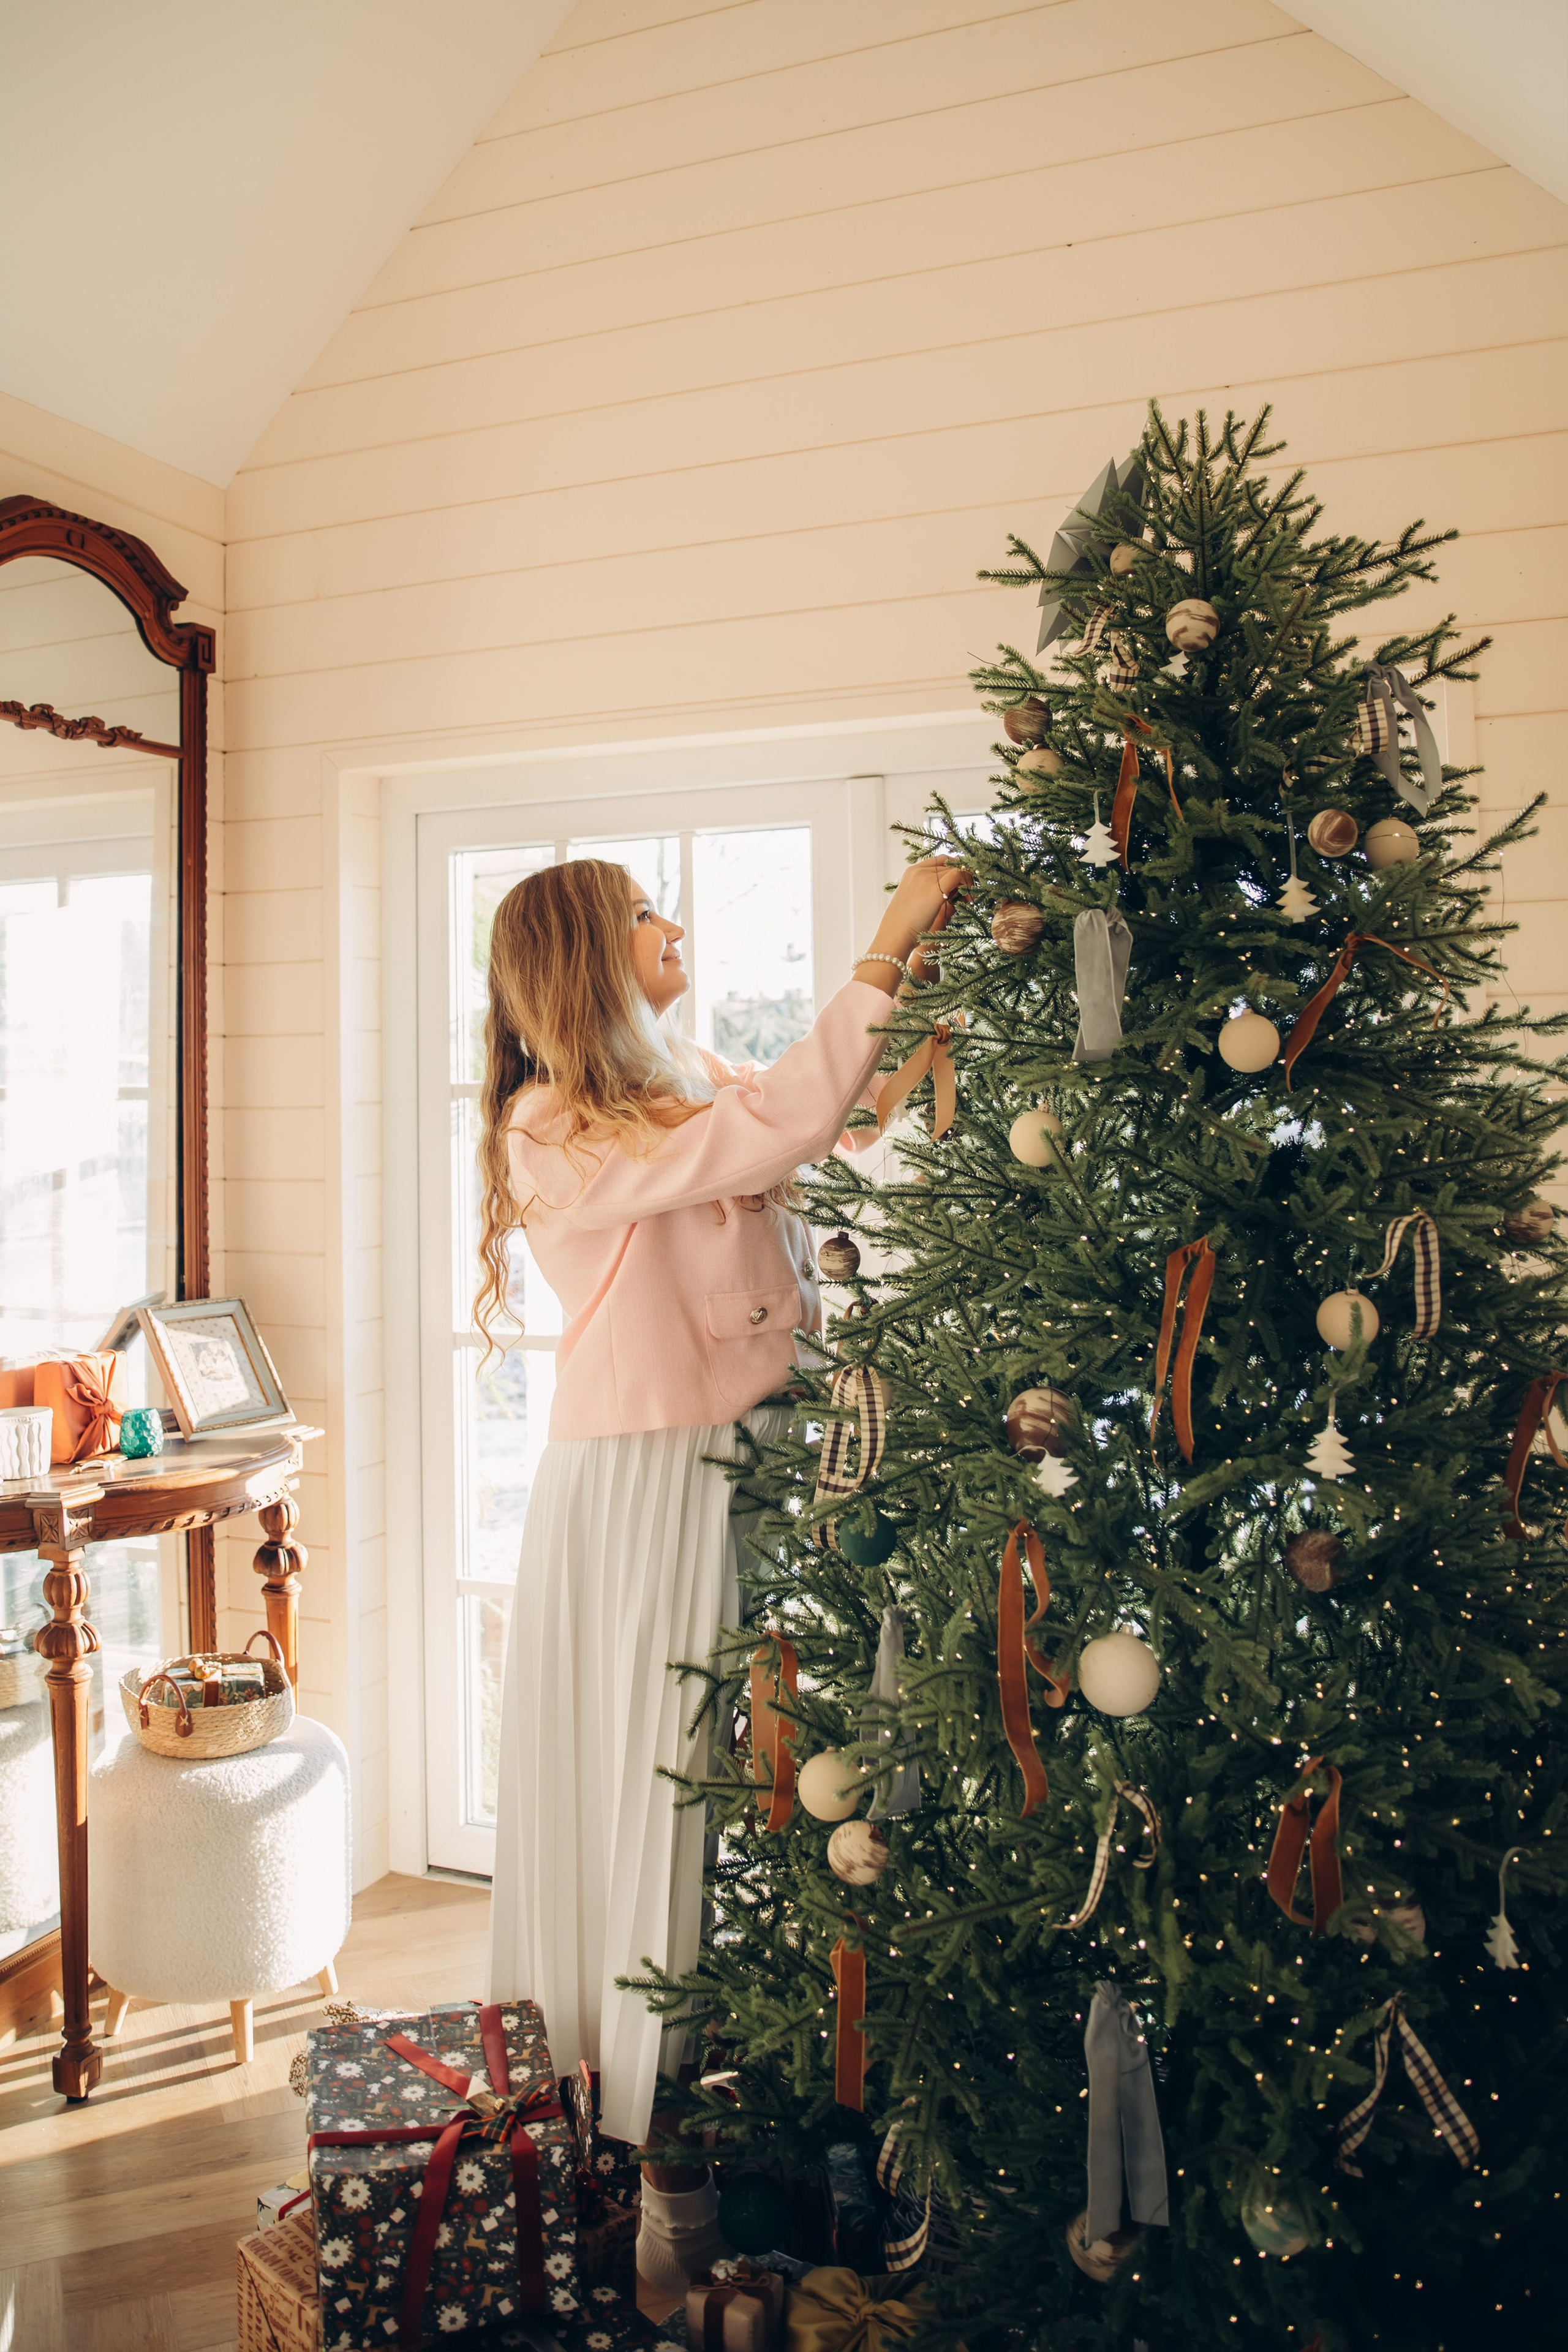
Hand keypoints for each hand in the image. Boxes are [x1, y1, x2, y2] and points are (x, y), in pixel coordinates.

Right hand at [862, 858, 971, 972]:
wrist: (895, 936)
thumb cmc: (904, 926)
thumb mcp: (915, 903)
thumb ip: (929, 892)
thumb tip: (953, 890)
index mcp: (911, 872)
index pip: (939, 860)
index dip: (953, 868)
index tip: (960, 884)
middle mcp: (918, 871)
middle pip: (949, 865)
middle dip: (962, 877)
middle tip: (967, 895)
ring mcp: (926, 878)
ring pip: (956, 869)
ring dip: (967, 881)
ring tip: (968, 900)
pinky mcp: (935, 889)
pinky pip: (959, 874)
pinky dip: (968, 883)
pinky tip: (970, 900)